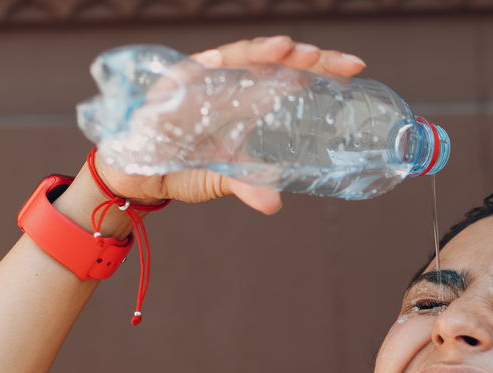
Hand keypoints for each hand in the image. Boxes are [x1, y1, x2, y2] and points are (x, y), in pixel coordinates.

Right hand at [92, 36, 366, 214]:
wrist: (136, 173)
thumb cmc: (184, 165)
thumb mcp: (223, 178)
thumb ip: (249, 186)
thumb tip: (275, 204)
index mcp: (251, 99)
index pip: (293, 76)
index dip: (323, 69)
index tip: (355, 68)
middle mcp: (231, 82)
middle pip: (273, 59)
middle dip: (302, 55)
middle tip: (328, 59)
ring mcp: (203, 78)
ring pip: (238, 55)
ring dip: (262, 51)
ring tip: (288, 49)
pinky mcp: (172, 83)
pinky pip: (191, 69)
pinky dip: (208, 62)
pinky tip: (226, 59)